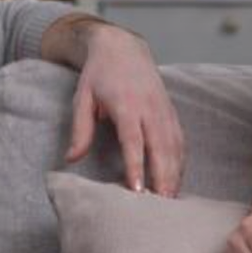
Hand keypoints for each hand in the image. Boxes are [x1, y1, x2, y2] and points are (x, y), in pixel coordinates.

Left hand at [64, 24, 183, 196]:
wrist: (122, 47)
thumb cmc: (99, 74)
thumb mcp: (82, 98)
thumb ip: (80, 129)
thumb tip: (71, 159)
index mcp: (126, 104)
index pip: (133, 140)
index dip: (137, 165)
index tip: (137, 190)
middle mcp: (149, 107)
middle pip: (161, 146)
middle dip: (163, 176)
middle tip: (162, 205)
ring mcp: (164, 109)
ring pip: (174, 145)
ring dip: (175, 173)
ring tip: (172, 201)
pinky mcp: (171, 112)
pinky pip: (180, 140)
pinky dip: (181, 161)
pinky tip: (177, 180)